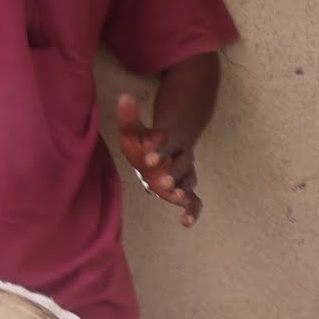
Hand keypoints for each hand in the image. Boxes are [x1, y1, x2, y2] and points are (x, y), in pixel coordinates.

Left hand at [117, 92, 201, 226]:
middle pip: (184, 165)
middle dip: (174, 172)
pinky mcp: (184, 192)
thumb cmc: (145, 144)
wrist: (160, 154)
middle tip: (163, 180)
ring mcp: (184, 176)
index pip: (169, 146)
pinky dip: (192, 212)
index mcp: (170, 144)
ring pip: (189, 181)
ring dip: (183, 188)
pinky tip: (185, 223)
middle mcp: (181, 159)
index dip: (160, 151)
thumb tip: (124, 95)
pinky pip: (194, 202)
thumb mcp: (135, 131)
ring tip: (174, 196)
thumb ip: (129, 117)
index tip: (149, 157)